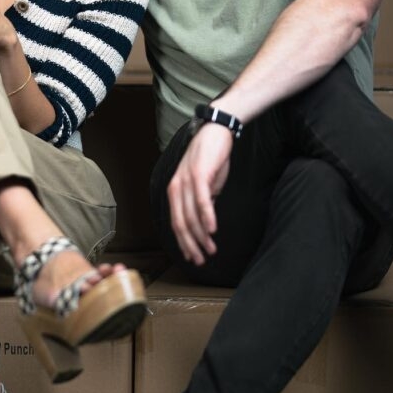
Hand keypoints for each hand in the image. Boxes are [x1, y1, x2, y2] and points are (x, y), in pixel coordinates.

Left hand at [167, 123, 232, 264]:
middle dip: (191, 245)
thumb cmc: (211, 159)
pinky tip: (213, 229)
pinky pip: (201, 200)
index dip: (184, 242)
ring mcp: (185, 181)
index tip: (192, 257)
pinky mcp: (198, 174)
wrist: (216, 132)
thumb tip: (205, 222)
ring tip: (210, 249)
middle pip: (180, 223)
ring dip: (201, 235)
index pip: (176, 223)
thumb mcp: (205, 185)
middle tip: (201, 259)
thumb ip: (202, 202)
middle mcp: (176, 188)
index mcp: (175, 192)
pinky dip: (207, 216)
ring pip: (190, 215)